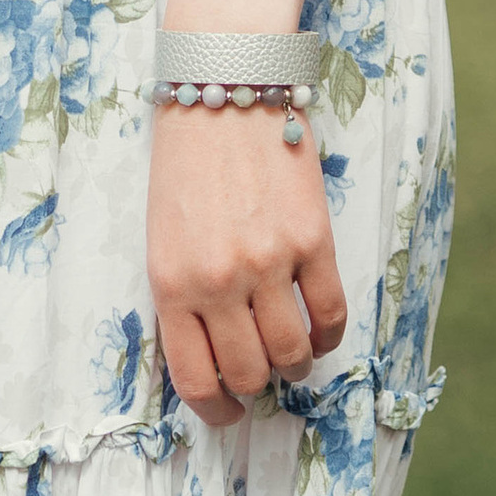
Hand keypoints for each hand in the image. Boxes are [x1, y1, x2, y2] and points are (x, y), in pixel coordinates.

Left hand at [147, 100, 346, 426]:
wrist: (223, 84)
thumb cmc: (185, 160)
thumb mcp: (164, 236)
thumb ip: (184, 296)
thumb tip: (215, 355)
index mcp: (172, 283)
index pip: (197, 381)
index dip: (217, 411)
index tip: (229, 410)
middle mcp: (219, 281)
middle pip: (250, 373)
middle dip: (258, 384)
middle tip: (262, 369)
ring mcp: (269, 261)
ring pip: (293, 353)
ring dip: (296, 363)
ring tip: (292, 349)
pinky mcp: (312, 238)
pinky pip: (331, 314)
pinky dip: (330, 334)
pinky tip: (321, 327)